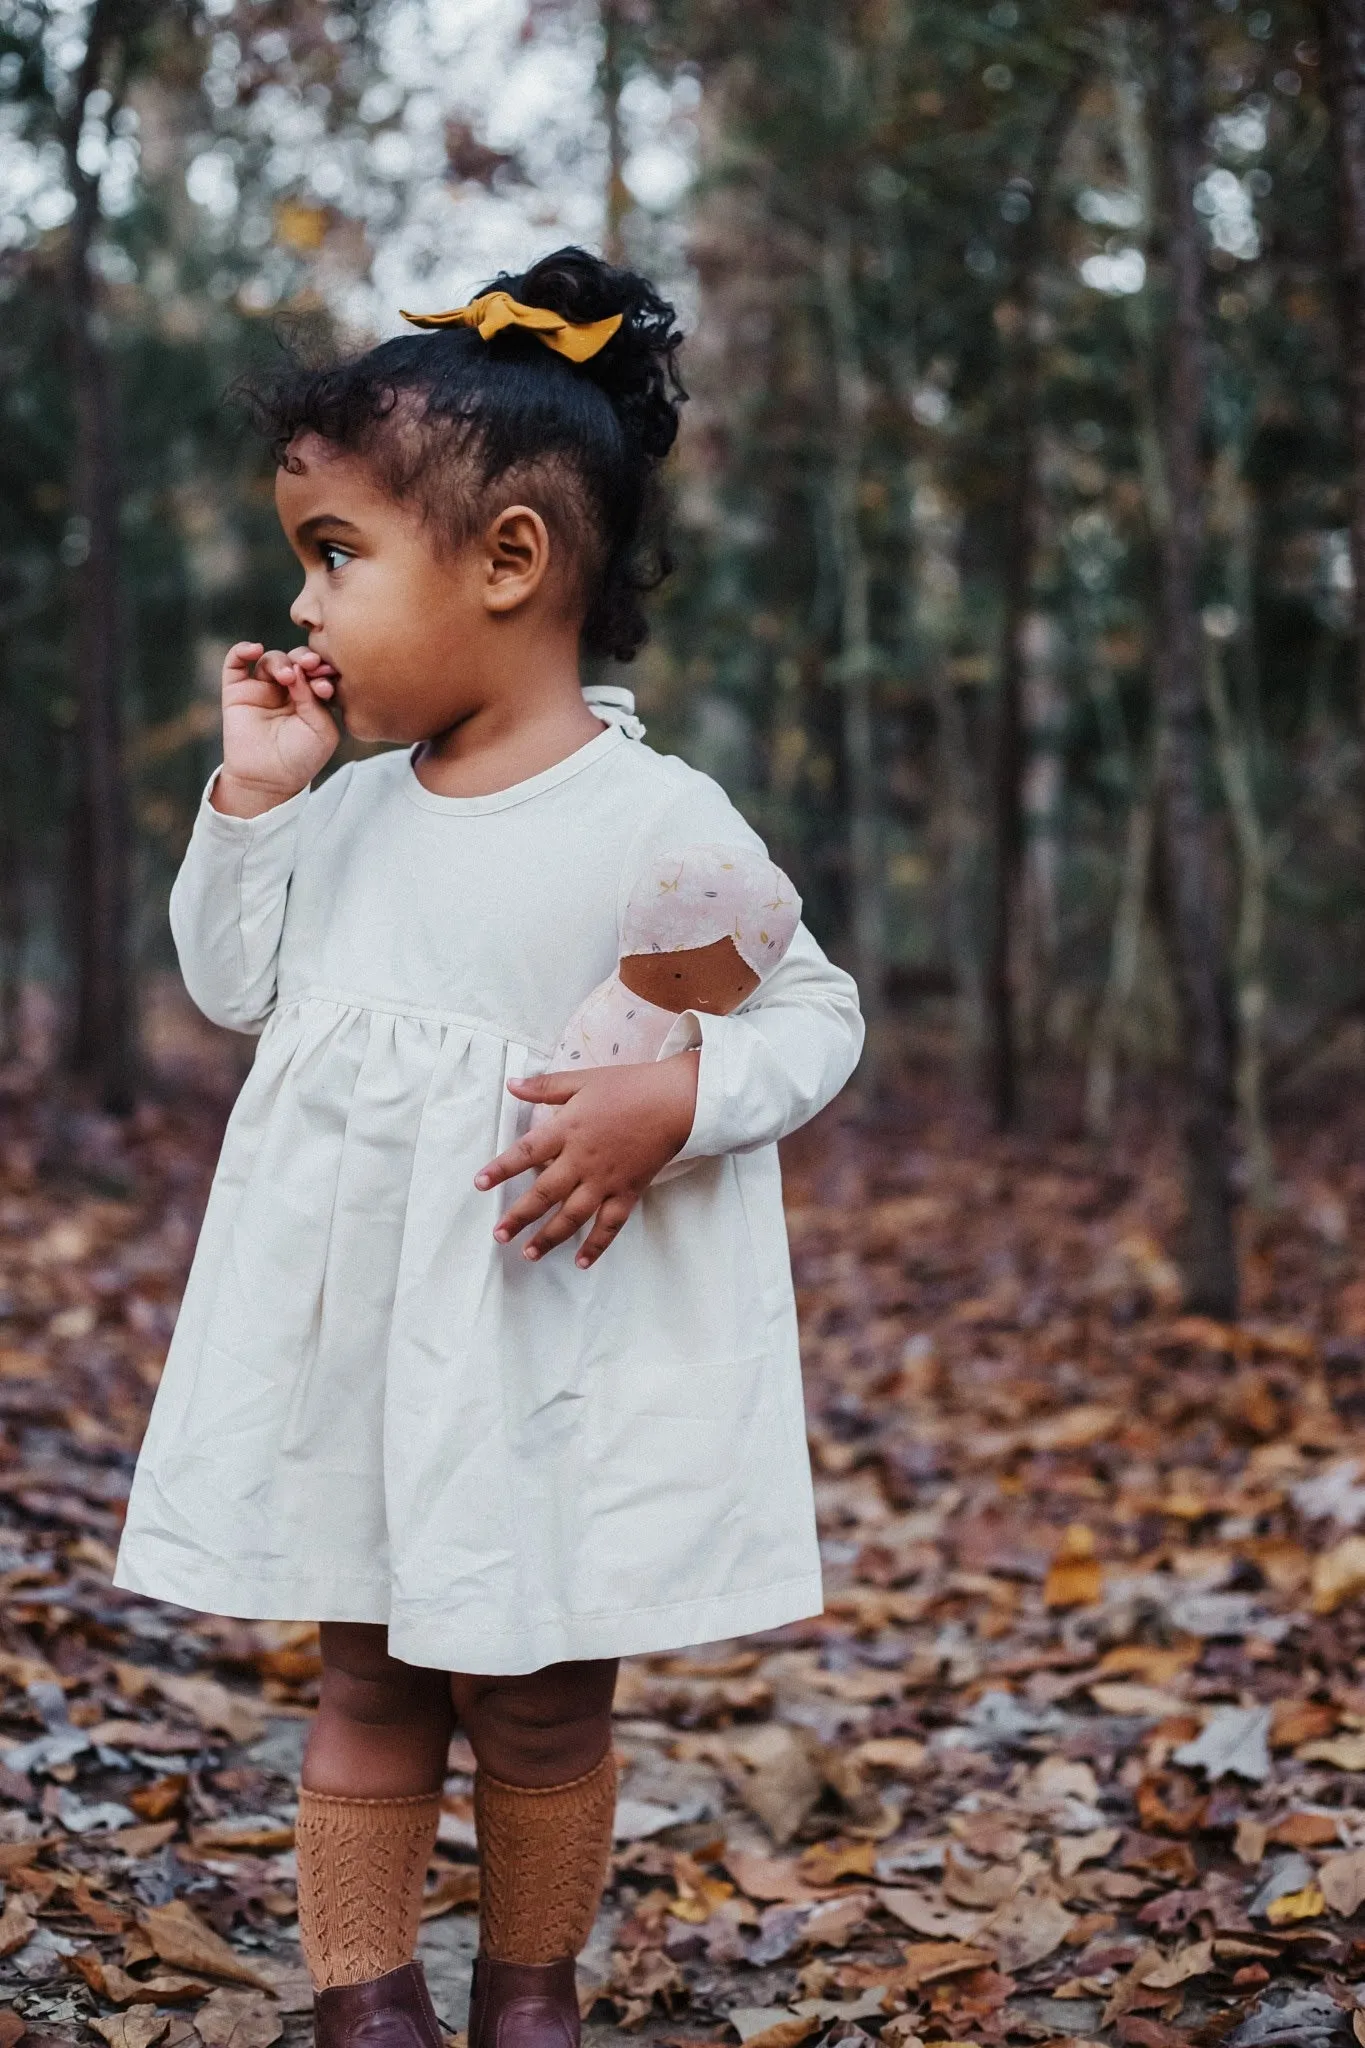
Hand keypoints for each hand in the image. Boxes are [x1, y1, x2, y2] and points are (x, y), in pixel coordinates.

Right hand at [212, 642, 339, 817]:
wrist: (268, 780)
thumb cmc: (300, 758)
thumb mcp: (320, 729)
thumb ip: (314, 698)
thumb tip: (298, 670)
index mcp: (313, 697)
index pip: (319, 671)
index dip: (323, 670)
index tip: (326, 682)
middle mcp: (288, 690)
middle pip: (296, 659)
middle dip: (304, 658)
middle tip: (310, 665)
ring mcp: (262, 689)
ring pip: (271, 659)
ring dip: (281, 661)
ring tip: (287, 676)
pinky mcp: (238, 692)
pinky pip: (236, 662)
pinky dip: (242, 650)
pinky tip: (254, 650)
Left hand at [474, 1053, 700, 1266]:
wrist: (676, 1101)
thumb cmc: (629, 1085)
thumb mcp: (582, 1079)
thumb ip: (545, 1086)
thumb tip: (511, 1084)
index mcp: (567, 1130)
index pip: (525, 1153)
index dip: (501, 1169)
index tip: (479, 1184)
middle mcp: (582, 1160)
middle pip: (544, 1193)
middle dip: (518, 1216)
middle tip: (498, 1235)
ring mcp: (605, 1180)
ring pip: (572, 1216)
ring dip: (549, 1237)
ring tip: (528, 1254)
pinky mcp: (628, 1192)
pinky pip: (609, 1225)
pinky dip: (596, 1245)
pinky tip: (581, 1262)